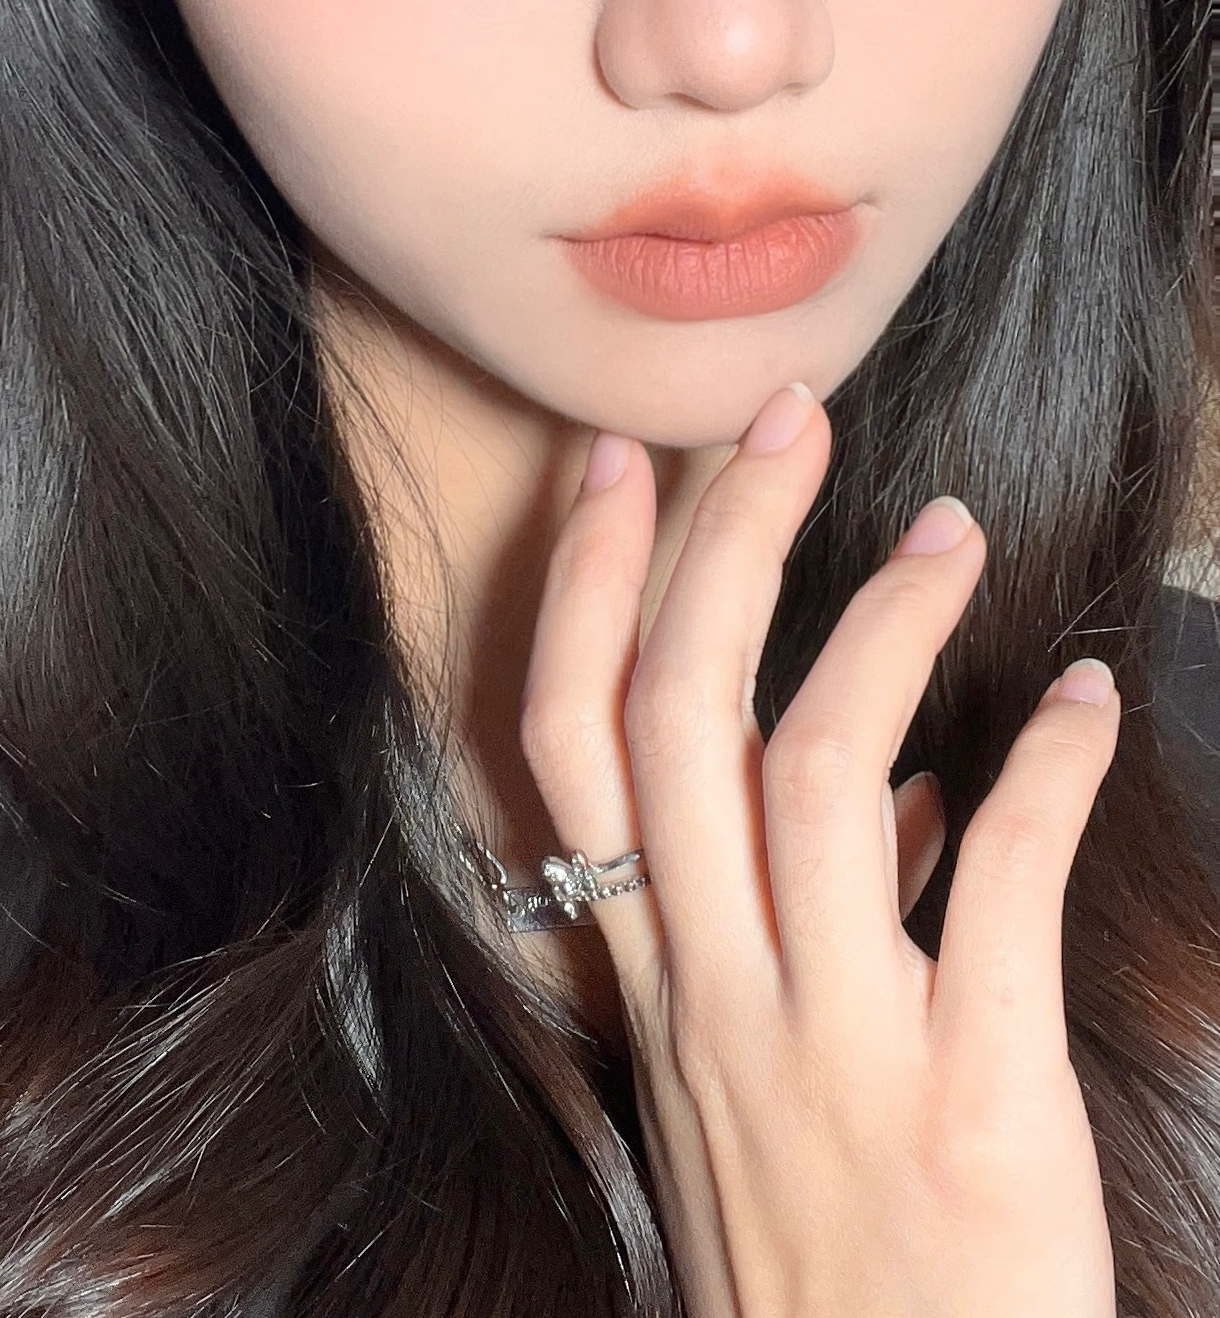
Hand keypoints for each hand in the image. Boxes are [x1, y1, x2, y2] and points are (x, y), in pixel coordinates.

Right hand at [519, 385, 1117, 1317]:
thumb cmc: (828, 1266)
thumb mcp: (761, 1094)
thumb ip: (808, 932)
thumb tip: (904, 794)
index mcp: (662, 983)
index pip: (570, 749)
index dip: (585, 593)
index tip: (617, 469)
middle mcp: (718, 993)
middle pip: (676, 718)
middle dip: (721, 546)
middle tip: (782, 419)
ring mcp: (831, 1046)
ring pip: (813, 773)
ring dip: (884, 625)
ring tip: (946, 532)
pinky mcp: (965, 1100)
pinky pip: (1002, 892)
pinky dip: (1048, 773)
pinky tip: (1082, 699)